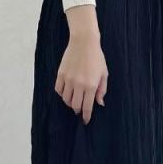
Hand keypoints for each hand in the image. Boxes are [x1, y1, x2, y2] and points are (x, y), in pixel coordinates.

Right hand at [55, 5, 107, 124]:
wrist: (84, 42)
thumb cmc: (96, 58)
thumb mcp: (104, 74)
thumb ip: (102, 90)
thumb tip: (100, 103)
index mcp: (91, 86)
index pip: (87, 107)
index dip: (86, 116)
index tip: (85, 121)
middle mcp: (79, 85)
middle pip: (75, 105)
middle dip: (77, 110)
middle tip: (79, 109)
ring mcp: (68, 80)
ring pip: (66, 99)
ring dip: (70, 102)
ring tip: (73, 100)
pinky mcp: (60, 74)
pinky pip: (59, 90)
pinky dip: (62, 93)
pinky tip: (66, 91)